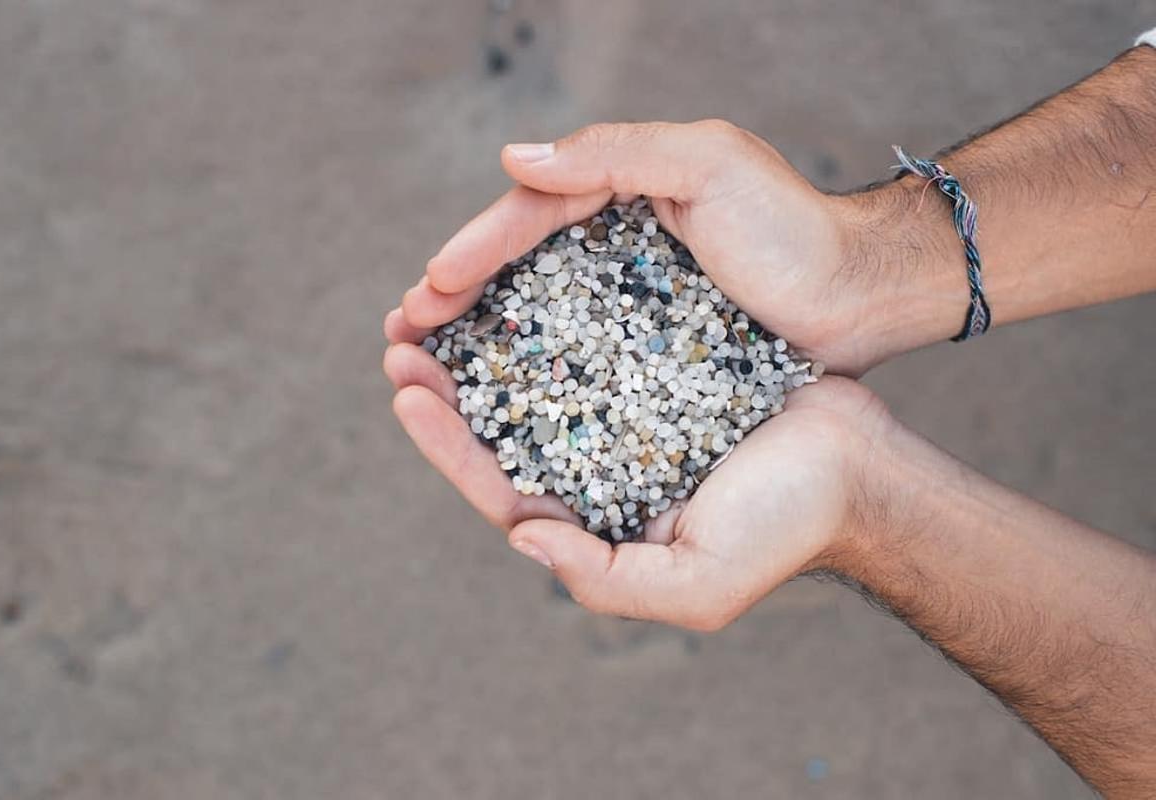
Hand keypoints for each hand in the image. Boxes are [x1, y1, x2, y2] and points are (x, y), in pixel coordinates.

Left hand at [384, 337, 897, 630]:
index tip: (407, 394)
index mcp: (594, 520)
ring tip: (433, 303)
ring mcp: (622, 413)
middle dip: (445, 387)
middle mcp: (597, 466)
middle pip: (501, 428)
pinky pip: (586, 335)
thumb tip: (522, 538)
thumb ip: (603, 581)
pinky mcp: (653, 365)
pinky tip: (515, 278)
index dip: (447, 445)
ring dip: (482, 343)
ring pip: (533, 376)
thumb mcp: (694, 585)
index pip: (500, 486)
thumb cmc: (783, 529)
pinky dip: (544, 312)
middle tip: (398, 341)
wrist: (858, 466)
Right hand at [385, 120, 930, 375]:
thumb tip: (514, 160)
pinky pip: (581, 359)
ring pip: (539, 316)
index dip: (475, 251)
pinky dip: (535, 373)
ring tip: (428, 367)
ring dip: (481, 340)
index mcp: (620, 194)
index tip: (427, 291)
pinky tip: (500, 397)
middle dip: (457, 299)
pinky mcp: (652, 348)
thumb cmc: (792, 227)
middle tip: (402, 336)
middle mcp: (616, 246)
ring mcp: (632, 300)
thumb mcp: (709, 163)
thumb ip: (615, 152)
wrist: (862, 295)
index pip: (529, 217)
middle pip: (519, 269)